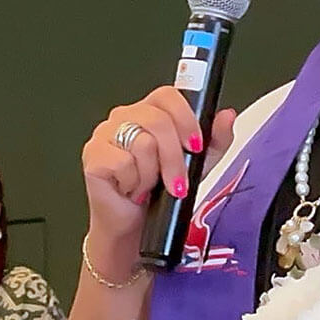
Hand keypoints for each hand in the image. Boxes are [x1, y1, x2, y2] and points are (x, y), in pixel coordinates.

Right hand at [81, 88, 236, 258]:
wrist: (135, 224)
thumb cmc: (162, 189)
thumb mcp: (198, 163)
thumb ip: (216, 138)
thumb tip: (227, 116)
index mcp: (150, 110)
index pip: (168, 95)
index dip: (185, 118)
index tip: (195, 144)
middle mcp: (125, 116)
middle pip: (158, 121)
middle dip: (174, 158)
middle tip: (177, 181)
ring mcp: (105, 133)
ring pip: (142, 143)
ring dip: (152, 174)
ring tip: (149, 185)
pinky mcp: (92, 154)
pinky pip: (122, 162)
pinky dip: (133, 182)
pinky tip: (131, 189)